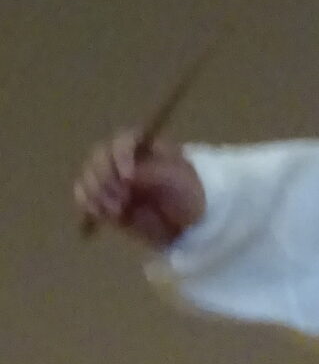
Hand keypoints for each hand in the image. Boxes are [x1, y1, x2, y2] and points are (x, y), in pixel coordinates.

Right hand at [73, 132, 205, 246]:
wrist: (189, 224)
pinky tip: (98, 213)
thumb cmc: (189, 194)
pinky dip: (86, 202)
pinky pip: (83, 195)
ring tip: (117, 211)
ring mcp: (111, 178)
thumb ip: (153, 173)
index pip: (123, 139)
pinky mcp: (104, 198)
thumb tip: (126, 176)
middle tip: (123, 199)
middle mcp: (123, 158)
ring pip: (88, 175)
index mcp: (144, 146)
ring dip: (96, 192)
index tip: (128, 177)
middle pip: (99, 156)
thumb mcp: (179, 180)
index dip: (121, 155)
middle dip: (106, 177)